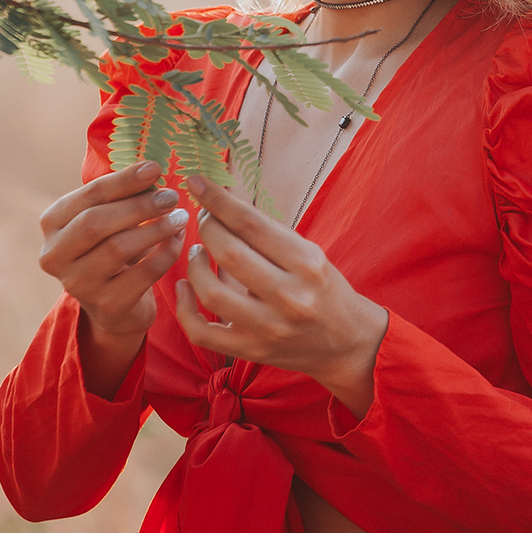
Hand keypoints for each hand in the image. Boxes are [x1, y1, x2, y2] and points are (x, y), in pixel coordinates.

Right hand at [39, 160, 188, 393]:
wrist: (115, 304)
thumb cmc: (111, 246)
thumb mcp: (107, 218)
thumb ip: (120, 196)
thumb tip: (151, 170)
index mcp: (52, 223)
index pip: (88, 196)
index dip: (123, 180)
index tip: (155, 168)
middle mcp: (55, 255)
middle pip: (96, 222)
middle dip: (138, 206)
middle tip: (171, 196)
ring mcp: (78, 284)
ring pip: (118, 248)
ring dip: (156, 229)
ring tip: (181, 217)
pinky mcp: (106, 306)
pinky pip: (143, 274)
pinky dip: (166, 253)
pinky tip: (179, 240)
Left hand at [174, 175, 387, 417]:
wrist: (347, 344)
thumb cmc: (324, 288)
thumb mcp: (308, 253)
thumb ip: (267, 232)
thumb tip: (223, 200)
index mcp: (306, 264)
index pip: (251, 223)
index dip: (218, 200)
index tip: (196, 181)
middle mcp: (289, 297)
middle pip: (229, 253)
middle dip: (207, 228)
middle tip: (205, 219)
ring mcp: (268, 328)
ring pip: (211, 292)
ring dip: (194, 265)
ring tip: (198, 252)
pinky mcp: (251, 350)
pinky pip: (202, 332)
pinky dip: (184, 308)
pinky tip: (184, 286)